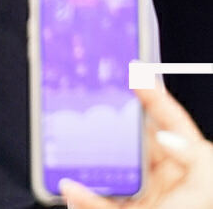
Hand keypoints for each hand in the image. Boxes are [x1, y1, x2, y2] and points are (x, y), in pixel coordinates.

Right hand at [61, 83, 212, 208]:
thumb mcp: (207, 185)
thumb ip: (193, 156)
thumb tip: (168, 135)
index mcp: (190, 167)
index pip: (171, 122)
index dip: (153, 96)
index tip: (134, 74)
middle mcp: (166, 183)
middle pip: (133, 143)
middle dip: (112, 123)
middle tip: (93, 104)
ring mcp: (145, 202)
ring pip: (112, 172)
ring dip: (91, 158)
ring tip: (72, 141)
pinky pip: (100, 205)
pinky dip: (83, 198)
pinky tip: (70, 186)